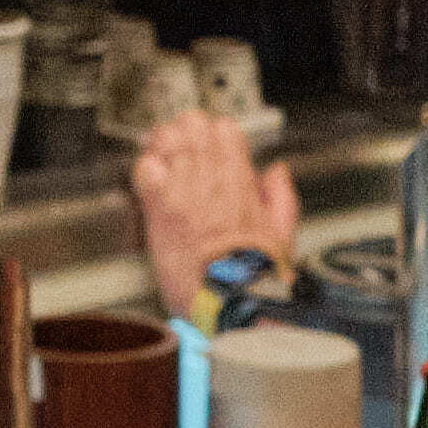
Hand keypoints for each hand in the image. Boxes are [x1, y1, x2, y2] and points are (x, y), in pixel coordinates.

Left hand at [123, 108, 304, 312]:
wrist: (231, 303)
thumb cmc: (254, 278)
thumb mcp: (283, 232)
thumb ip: (281, 196)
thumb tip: (276, 173)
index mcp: (241, 181)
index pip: (224, 127)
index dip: (213, 133)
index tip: (207, 148)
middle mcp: (212, 180)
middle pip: (192, 124)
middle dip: (184, 133)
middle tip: (179, 151)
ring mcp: (185, 191)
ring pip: (167, 138)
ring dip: (162, 147)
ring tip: (162, 162)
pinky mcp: (162, 209)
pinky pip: (146, 170)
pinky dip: (144, 171)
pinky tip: (151, 183)